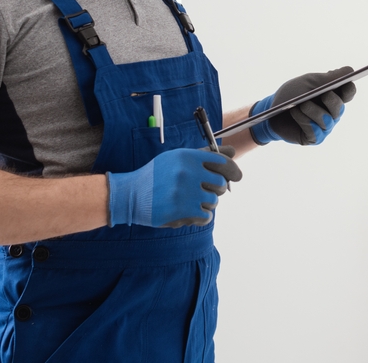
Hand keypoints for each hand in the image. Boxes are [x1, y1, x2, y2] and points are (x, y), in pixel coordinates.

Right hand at [108, 145, 241, 227]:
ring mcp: (185, 192)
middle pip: (221, 183)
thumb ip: (205, 155)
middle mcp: (188, 172)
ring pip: (214, 201)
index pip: (222, 161)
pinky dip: (200, 216)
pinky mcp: (183, 211)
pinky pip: (206, 216)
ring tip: (190, 201)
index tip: (237, 176)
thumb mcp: (177, 158)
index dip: (233, 170)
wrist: (130, 194)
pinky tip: (188, 212)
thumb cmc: (156, 175)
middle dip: (215, 189)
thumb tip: (233, 150)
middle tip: (202, 191)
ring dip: (206, 204)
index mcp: (187, 156)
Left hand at [249, 67, 356, 145]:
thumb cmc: (292, 94)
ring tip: (301, 104)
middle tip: (323, 94)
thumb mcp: (308, 82)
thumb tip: (350, 70)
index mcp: (334, 95)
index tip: (344, 83)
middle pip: (340, 108)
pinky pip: (314, 131)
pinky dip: (304, 120)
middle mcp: (332, 112)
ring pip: (327, 120)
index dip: (348, 88)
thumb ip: (328, 78)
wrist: (272, 109)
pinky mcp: (314, 138)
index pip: (349, 92)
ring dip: (313, 111)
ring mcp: (325, 127)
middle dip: (332, 101)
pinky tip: (294, 112)